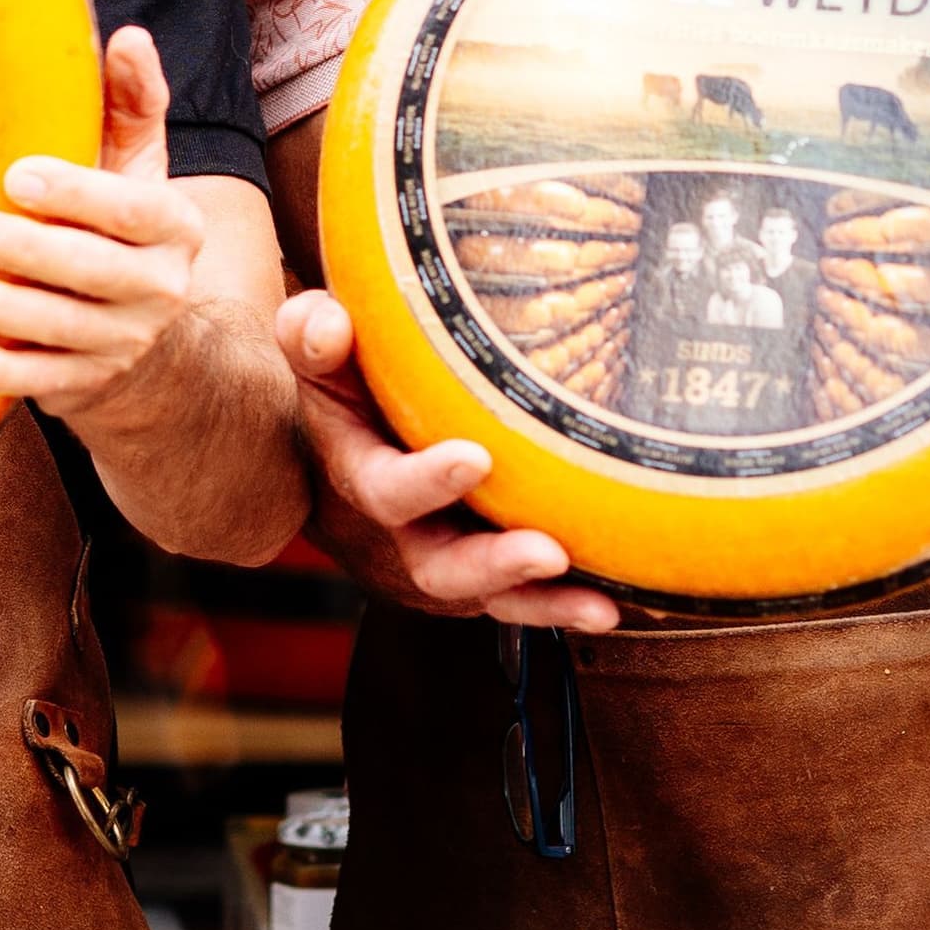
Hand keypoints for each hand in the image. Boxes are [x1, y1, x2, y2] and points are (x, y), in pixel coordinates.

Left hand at [0, 27, 208, 424]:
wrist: (141, 338)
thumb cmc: (118, 229)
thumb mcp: (135, 165)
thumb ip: (131, 103)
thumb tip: (129, 37)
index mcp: (175, 225)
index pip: (133, 209)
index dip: (76, 193)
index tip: (16, 176)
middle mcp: (162, 288)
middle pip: (91, 270)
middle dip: (24, 252)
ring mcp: (125, 344)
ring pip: (61, 330)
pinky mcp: (87, 386)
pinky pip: (37, 382)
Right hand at [274, 290, 616, 631]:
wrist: (342, 462)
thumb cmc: (345, 395)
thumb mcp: (321, 363)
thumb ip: (313, 337)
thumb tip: (330, 322)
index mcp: (362, 479)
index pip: (387, 489)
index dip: (426, 482)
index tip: (476, 458)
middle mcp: (404, 535)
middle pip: (441, 568)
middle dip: (494, 565)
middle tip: (546, 552)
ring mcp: (448, 559)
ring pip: (492, 597)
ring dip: (545, 603)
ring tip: (599, 606)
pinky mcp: (486, 575)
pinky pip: (527, 601)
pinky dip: (568, 606)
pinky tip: (616, 606)